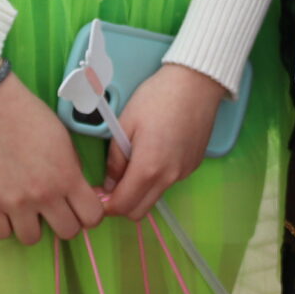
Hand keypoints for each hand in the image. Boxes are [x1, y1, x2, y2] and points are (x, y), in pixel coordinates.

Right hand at [0, 71, 106, 244]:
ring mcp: (15, 202)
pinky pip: (1, 234)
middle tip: (58, 208)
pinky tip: (9, 209)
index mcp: (67, 177)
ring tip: (31, 209)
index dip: (91, 213)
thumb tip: (82, 196)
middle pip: (67, 232)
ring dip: (34, 226)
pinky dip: (6, 225)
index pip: (93, 217)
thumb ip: (74, 172)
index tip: (83, 206)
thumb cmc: (33, 119)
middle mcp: (44, 195)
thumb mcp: (66, 142)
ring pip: (33, 239)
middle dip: (66, 221)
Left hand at [101, 62, 228, 220]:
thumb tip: (110, 182)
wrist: (197, 82)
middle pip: (139, 211)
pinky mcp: (194, 164)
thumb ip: (115, 159)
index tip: (97, 195)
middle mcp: (169, 177)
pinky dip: (158, 178)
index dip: (105, 206)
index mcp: (148, 168)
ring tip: (134, 163)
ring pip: (155, 197)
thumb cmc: (157, 97)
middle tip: (112, 184)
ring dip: (141, 192)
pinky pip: (170, 182)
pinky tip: (156, 152)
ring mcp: (184, 172)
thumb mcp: (125, 123)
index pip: (122, 206)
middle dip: (122, 204)